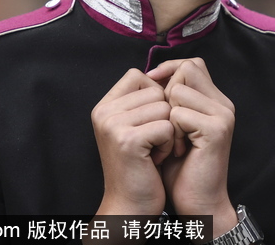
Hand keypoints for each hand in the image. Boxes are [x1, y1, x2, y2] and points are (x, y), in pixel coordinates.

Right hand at [90, 68, 173, 215]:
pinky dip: (169, 144)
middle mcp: (103, 112)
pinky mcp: (127, 140)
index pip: (139, 75)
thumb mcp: (137, 125)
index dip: (156, 96)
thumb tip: (171, 69)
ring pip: (164, 107)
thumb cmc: (141, 164)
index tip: (151, 123)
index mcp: (104, 105)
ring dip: (168, 132)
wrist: (131, 204)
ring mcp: (113, 125)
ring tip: (153, 151)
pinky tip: (155, 160)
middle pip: (156, 91)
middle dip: (164, 117)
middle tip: (152, 142)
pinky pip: (167, 126)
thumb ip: (144, 99)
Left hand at [147, 58, 238, 235]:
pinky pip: (179, 114)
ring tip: (172, 140)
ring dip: (167, 115)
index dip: (170, 68)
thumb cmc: (181, 169)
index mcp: (215, 101)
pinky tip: (178, 151)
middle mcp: (223, 104)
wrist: (198, 203)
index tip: (150, 83)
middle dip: (166, 91)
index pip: (193, 64)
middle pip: (188, 69)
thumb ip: (170, 102)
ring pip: (179, 90)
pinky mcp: (216, 130)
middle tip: (165, 123)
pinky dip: (170, 133)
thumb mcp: (173, 128)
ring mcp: (222, 115)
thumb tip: (150, 76)